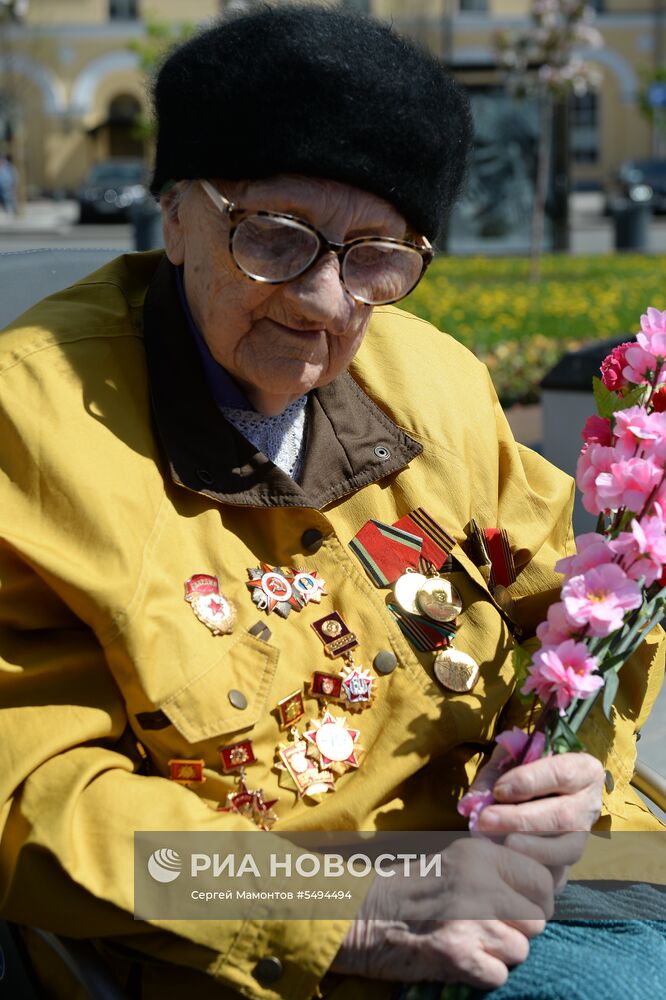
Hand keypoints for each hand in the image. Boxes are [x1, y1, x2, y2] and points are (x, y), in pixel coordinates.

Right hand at [331, 836, 551, 988]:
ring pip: (520, 950)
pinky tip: (461, 959)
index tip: (522, 908)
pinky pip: (499, 975)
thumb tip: (548, 890)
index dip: (537, 901)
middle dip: (517, 930)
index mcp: (481, 855)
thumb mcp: (458, 861)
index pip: (542, 881)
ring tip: (471, 941)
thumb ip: (499, 870)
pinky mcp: (457, 955)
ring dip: (500, 953)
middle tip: (488, 928)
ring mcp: (469, 920)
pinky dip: (483, 974)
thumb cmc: (416, 888)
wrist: (366, 914)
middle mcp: (479, 884)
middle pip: (536, 921)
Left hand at [474, 747, 604, 890]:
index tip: (498, 790)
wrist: (540, 789)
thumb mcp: (512, 757)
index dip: (529, 782)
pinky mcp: (570, 864)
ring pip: (567, 850)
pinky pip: (557, 875)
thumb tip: (470, 804)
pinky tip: (505, 863)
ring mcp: (583, 838)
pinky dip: (530, 872)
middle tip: (486, 821)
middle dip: (521, 821)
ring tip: (496, 843)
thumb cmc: (525, 767)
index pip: (562, 773)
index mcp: (584, 770)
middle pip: (564, 817)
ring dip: (529, 849)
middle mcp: (589, 805)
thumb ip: (493, 774)